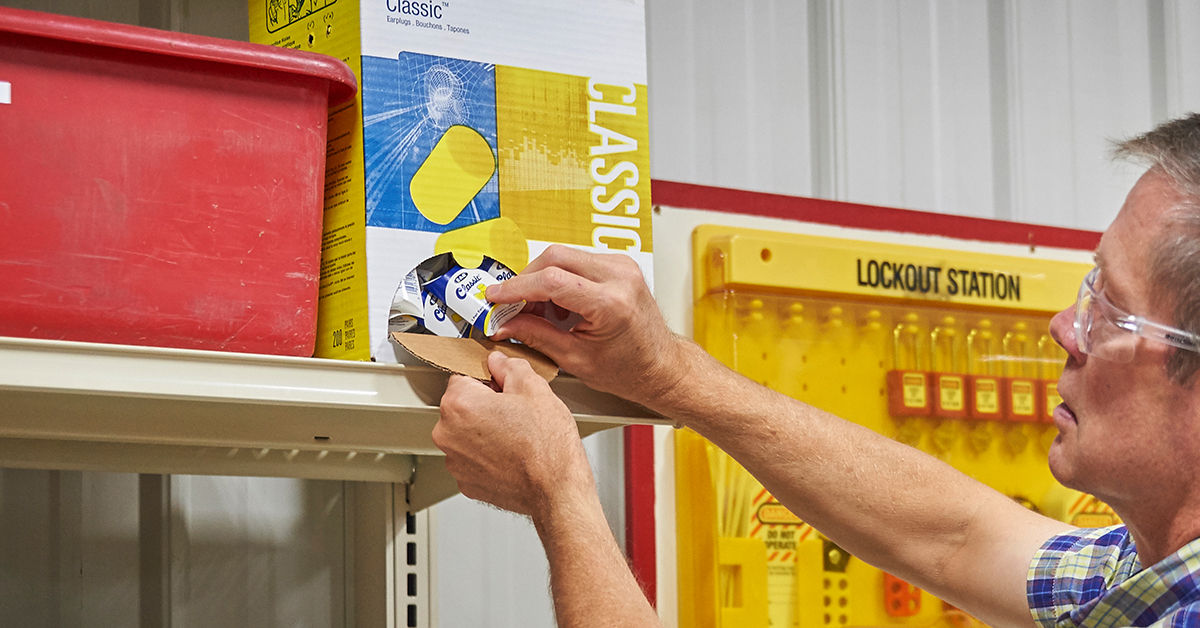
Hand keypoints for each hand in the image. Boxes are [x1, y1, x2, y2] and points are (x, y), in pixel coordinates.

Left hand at [434, 351, 593, 515]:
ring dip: (484, 432)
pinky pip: (472, 459)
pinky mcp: (466, 482)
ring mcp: (455, 462)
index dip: (488, 380)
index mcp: (459, 404)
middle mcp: (448, 434)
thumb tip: (498, 363)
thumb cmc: (547, 446)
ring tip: (516, 437)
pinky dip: (487, 455)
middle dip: (484, 406)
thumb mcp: (535, 389)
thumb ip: (510, 367)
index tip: (504, 389)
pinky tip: (511, 455)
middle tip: (515, 414)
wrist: (557, 491)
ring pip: (466, 434)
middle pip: (461, 407)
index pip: (463, 377)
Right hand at [485, 245, 685, 407]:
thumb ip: (535, 335)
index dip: (515, 288)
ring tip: (539, 312)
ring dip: (542, 280)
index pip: (551, 280)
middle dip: (526, 280)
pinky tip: (558, 305)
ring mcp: (622, 266)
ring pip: (564, 255)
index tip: (495, 297)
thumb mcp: (575, 359)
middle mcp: (620, 277)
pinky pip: (578, 260)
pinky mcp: (620, 264)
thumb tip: (503, 324)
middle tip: (511, 306)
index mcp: (611, 303)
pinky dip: (559, 278)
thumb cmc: (628, 369)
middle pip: (554, 257)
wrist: (661, 365)